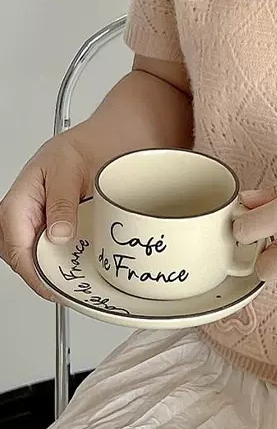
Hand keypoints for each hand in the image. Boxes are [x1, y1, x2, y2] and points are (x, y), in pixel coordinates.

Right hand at [0, 133, 93, 300]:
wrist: (106, 138)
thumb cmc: (84, 146)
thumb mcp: (69, 168)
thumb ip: (61, 202)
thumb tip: (57, 235)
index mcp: (19, 202)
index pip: (17, 248)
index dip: (35, 272)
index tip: (56, 287)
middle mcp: (25, 216)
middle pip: (24, 259)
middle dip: (45, 277)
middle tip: (73, 290)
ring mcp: (40, 222)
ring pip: (38, 258)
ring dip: (58, 270)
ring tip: (81, 283)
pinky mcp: (57, 226)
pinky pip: (56, 250)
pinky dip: (69, 260)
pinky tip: (86, 267)